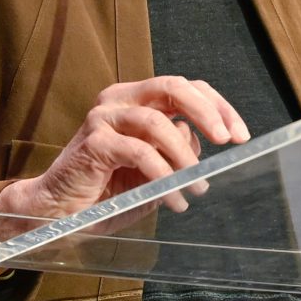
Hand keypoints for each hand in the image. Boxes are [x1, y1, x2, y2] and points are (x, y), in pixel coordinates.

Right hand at [0, 77, 248, 219]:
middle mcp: (120, 100)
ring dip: (185, 158)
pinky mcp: (93, 142)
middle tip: (227, 142)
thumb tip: (205, 143)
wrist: (59, 213)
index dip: (218, 106)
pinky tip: (174, 200)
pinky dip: (163, 177)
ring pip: (158, 123)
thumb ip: (178, 151)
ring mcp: (103, 117)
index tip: (240, 136)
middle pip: (173, 87)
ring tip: (197, 187)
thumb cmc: (107, 192)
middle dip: (207, 113)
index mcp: (137, 99)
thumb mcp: (155, 171)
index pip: (186, 87)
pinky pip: (139, 152)